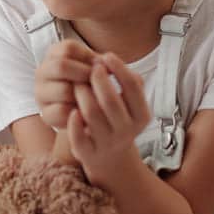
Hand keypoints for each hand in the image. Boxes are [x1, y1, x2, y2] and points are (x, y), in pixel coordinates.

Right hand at [34, 39, 96, 128]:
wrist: (79, 110)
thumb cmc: (87, 83)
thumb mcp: (92, 67)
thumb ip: (99, 62)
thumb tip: (104, 64)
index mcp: (54, 55)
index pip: (68, 48)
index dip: (88, 57)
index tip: (99, 67)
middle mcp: (42, 72)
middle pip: (61, 66)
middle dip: (85, 74)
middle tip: (98, 84)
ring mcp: (41, 93)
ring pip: (64, 90)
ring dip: (84, 95)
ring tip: (95, 98)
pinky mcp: (45, 113)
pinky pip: (62, 110)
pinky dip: (78, 111)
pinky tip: (87, 110)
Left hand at [66, 53, 150, 183]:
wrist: (110, 157)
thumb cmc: (118, 119)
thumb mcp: (130, 103)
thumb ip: (126, 81)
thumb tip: (108, 59)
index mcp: (141, 116)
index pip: (133, 87)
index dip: (119, 68)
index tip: (106, 56)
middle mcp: (127, 131)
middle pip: (110, 100)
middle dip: (98, 79)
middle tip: (90, 69)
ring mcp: (108, 143)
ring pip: (91, 114)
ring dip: (82, 94)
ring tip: (78, 84)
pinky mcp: (88, 153)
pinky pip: (78, 136)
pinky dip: (73, 122)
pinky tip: (72, 110)